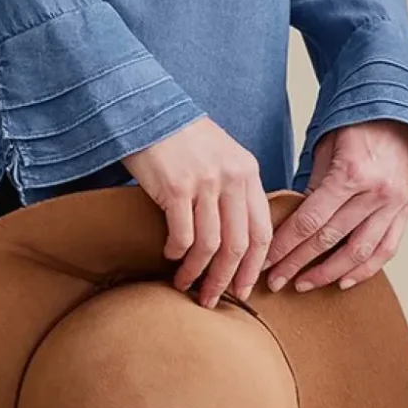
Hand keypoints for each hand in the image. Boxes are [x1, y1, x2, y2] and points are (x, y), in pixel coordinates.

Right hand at [123, 116, 274, 307]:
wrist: (146, 109)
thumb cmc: (180, 136)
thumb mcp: (221, 155)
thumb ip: (234, 189)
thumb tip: (237, 237)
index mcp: (248, 171)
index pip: (262, 231)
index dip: (254, 267)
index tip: (244, 289)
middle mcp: (232, 177)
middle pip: (238, 245)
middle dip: (226, 280)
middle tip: (212, 299)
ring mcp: (205, 182)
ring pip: (210, 246)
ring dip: (196, 272)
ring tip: (184, 284)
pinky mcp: (176, 186)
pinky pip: (182, 234)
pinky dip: (177, 252)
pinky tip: (170, 255)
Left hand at [263, 121, 407, 292]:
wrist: (398, 114)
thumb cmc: (356, 127)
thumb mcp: (326, 149)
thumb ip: (313, 187)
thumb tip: (293, 224)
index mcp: (351, 174)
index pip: (310, 221)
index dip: (285, 245)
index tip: (265, 261)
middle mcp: (375, 193)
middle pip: (330, 240)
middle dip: (298, 264)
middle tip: (276, 281)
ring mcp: (394, 205)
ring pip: (359, 253)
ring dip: (329, 274)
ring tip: (304, 284)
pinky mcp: (405, 211)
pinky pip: (386, 250)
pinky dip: (365, 270)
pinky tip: (344, 282)